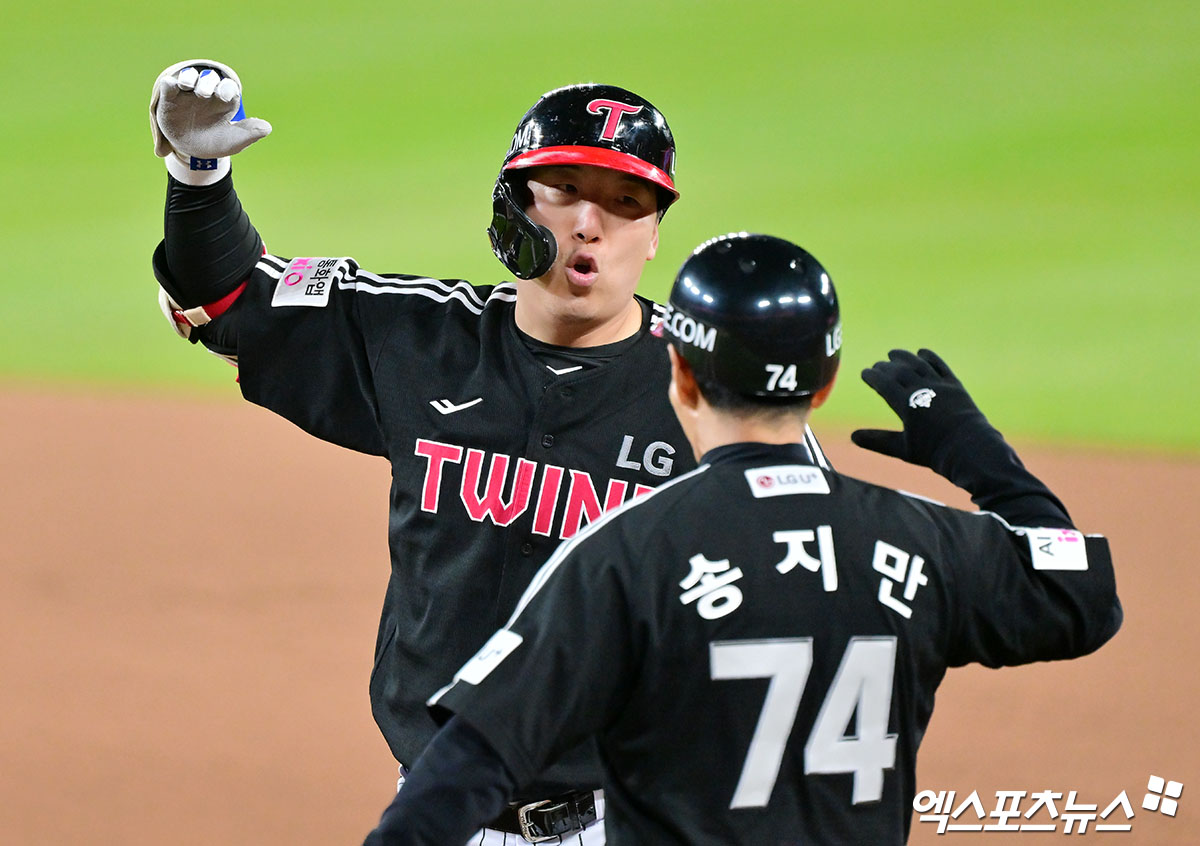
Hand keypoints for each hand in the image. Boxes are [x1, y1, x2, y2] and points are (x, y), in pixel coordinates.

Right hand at [149, 59, 270, 162]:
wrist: (190, 151)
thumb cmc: (215, 142)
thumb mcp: (233, 141)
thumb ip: (249, 134)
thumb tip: (267, 128)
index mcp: (224, 101)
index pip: (227, 88)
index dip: (227, 88)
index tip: (224, 97)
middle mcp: (207, 93)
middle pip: (209, 79)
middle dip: (208, 82)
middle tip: (204, 94)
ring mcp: (188, 93)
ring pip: (189, 76)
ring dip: (189, 77)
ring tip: (187, 86)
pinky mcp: (170, 97)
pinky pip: (169, 85)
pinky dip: (170, 83)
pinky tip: (171, 86)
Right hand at [851, 349, 998, 478]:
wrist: (970, 449)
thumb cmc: (934, 453)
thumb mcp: (903, 449)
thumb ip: (877, 441)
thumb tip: (853, 437)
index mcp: (907, 405)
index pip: (884, 384)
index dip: (873, 376)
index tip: (865, 373)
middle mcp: (922, 390)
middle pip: (899, 372)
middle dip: (886, 367)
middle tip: (877, 365)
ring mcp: (940, 386)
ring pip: (918, 365)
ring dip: (904, 357)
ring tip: (893, 353)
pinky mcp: (955, 385)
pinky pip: (940, 366)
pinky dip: (930, 358)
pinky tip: (921, 353)